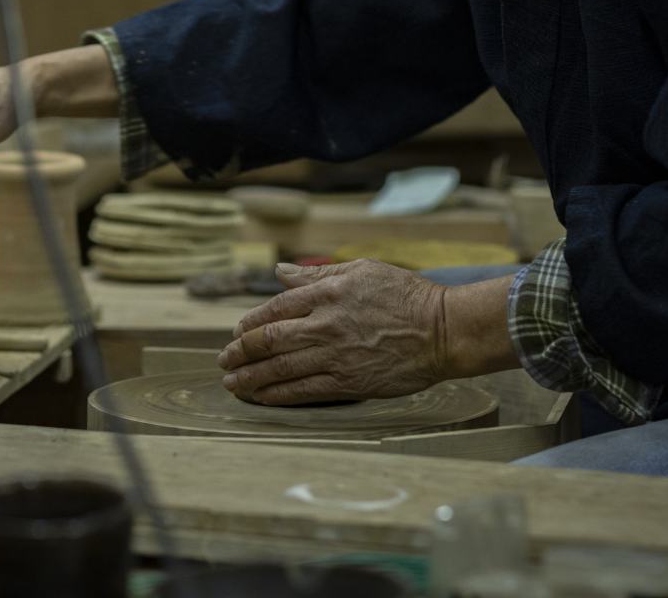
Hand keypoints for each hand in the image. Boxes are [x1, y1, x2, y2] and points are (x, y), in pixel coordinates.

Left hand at [215, 259, 449, 404]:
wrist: (443, 330)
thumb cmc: (405, 295)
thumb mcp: (362, 270)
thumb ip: (316, 274)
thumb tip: (279, 273)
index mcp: (328, 293)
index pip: (275, 308)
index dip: (251, 323)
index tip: (237, 331)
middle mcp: (326, 325)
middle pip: (270, 340)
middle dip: (241, 352)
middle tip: (224, 360)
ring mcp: (335, 356)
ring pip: (280, 369)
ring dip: (250, 377)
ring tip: (232, 383)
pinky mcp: (348, 383)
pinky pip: (303, 391)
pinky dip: (277, 395)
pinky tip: (261, 398)